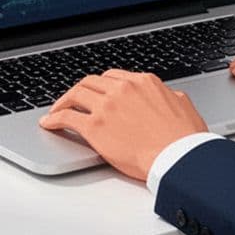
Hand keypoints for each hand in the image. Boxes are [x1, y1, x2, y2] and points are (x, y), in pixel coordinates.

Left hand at [39, 69, 208, 180]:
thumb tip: (167, 97)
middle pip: (91, 82)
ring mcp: (107, 106)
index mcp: (143, 82)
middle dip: (79, 91)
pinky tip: (49, 123)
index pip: (113, 77)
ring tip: (56, 111)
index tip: (94, 93)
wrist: (178, 157)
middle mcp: (122, 89)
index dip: (100, 86)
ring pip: (76, 95)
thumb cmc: (184, 138)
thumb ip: (168, 97)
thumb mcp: (182, 105)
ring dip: (63, 102)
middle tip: (71, 101)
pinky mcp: (95, 127)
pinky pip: (67, 118)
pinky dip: (55, 119)